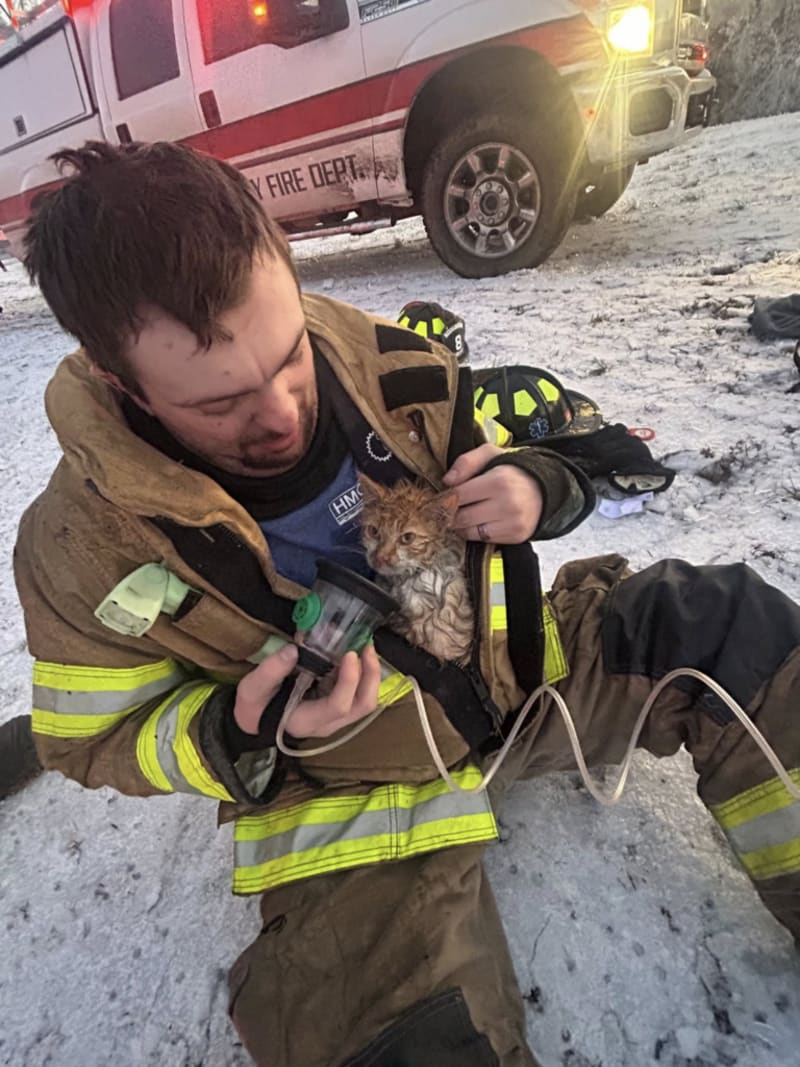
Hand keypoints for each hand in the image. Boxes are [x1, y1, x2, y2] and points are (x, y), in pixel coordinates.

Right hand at [233, 643, 381, 739]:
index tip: (349, 653)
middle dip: (371, 676)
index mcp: (307, 721)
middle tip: (367, 647)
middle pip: (362, 706)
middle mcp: (327, 723)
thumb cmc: (256, 705)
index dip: (349, 680)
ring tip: (366, 648)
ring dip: (371, 674)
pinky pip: (359, 694)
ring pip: (366, 702)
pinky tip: (358, 654)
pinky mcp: (337, 707)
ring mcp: (335, 718)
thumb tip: (294, 649)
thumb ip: (271, 670)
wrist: (255, 719)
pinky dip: (364, 674)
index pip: (338, 706)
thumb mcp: (253, 687)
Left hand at [443, 444, 542, 542]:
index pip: (458, 495)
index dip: (446, 496)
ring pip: (469, 531)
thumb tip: (447, 481)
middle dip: (450, 513)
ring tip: (463, 514)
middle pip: (461, 516)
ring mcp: (513, 523)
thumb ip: (466, 461)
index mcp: (499, 481)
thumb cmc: (513, 471)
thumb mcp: (491, 454)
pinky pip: (483, 539)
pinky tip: (478, 521)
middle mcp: (507, 504)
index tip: (442, 496)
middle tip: (448, 507)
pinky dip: (475, 532)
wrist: (545, 488)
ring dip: (460, 525)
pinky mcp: (516, 536)